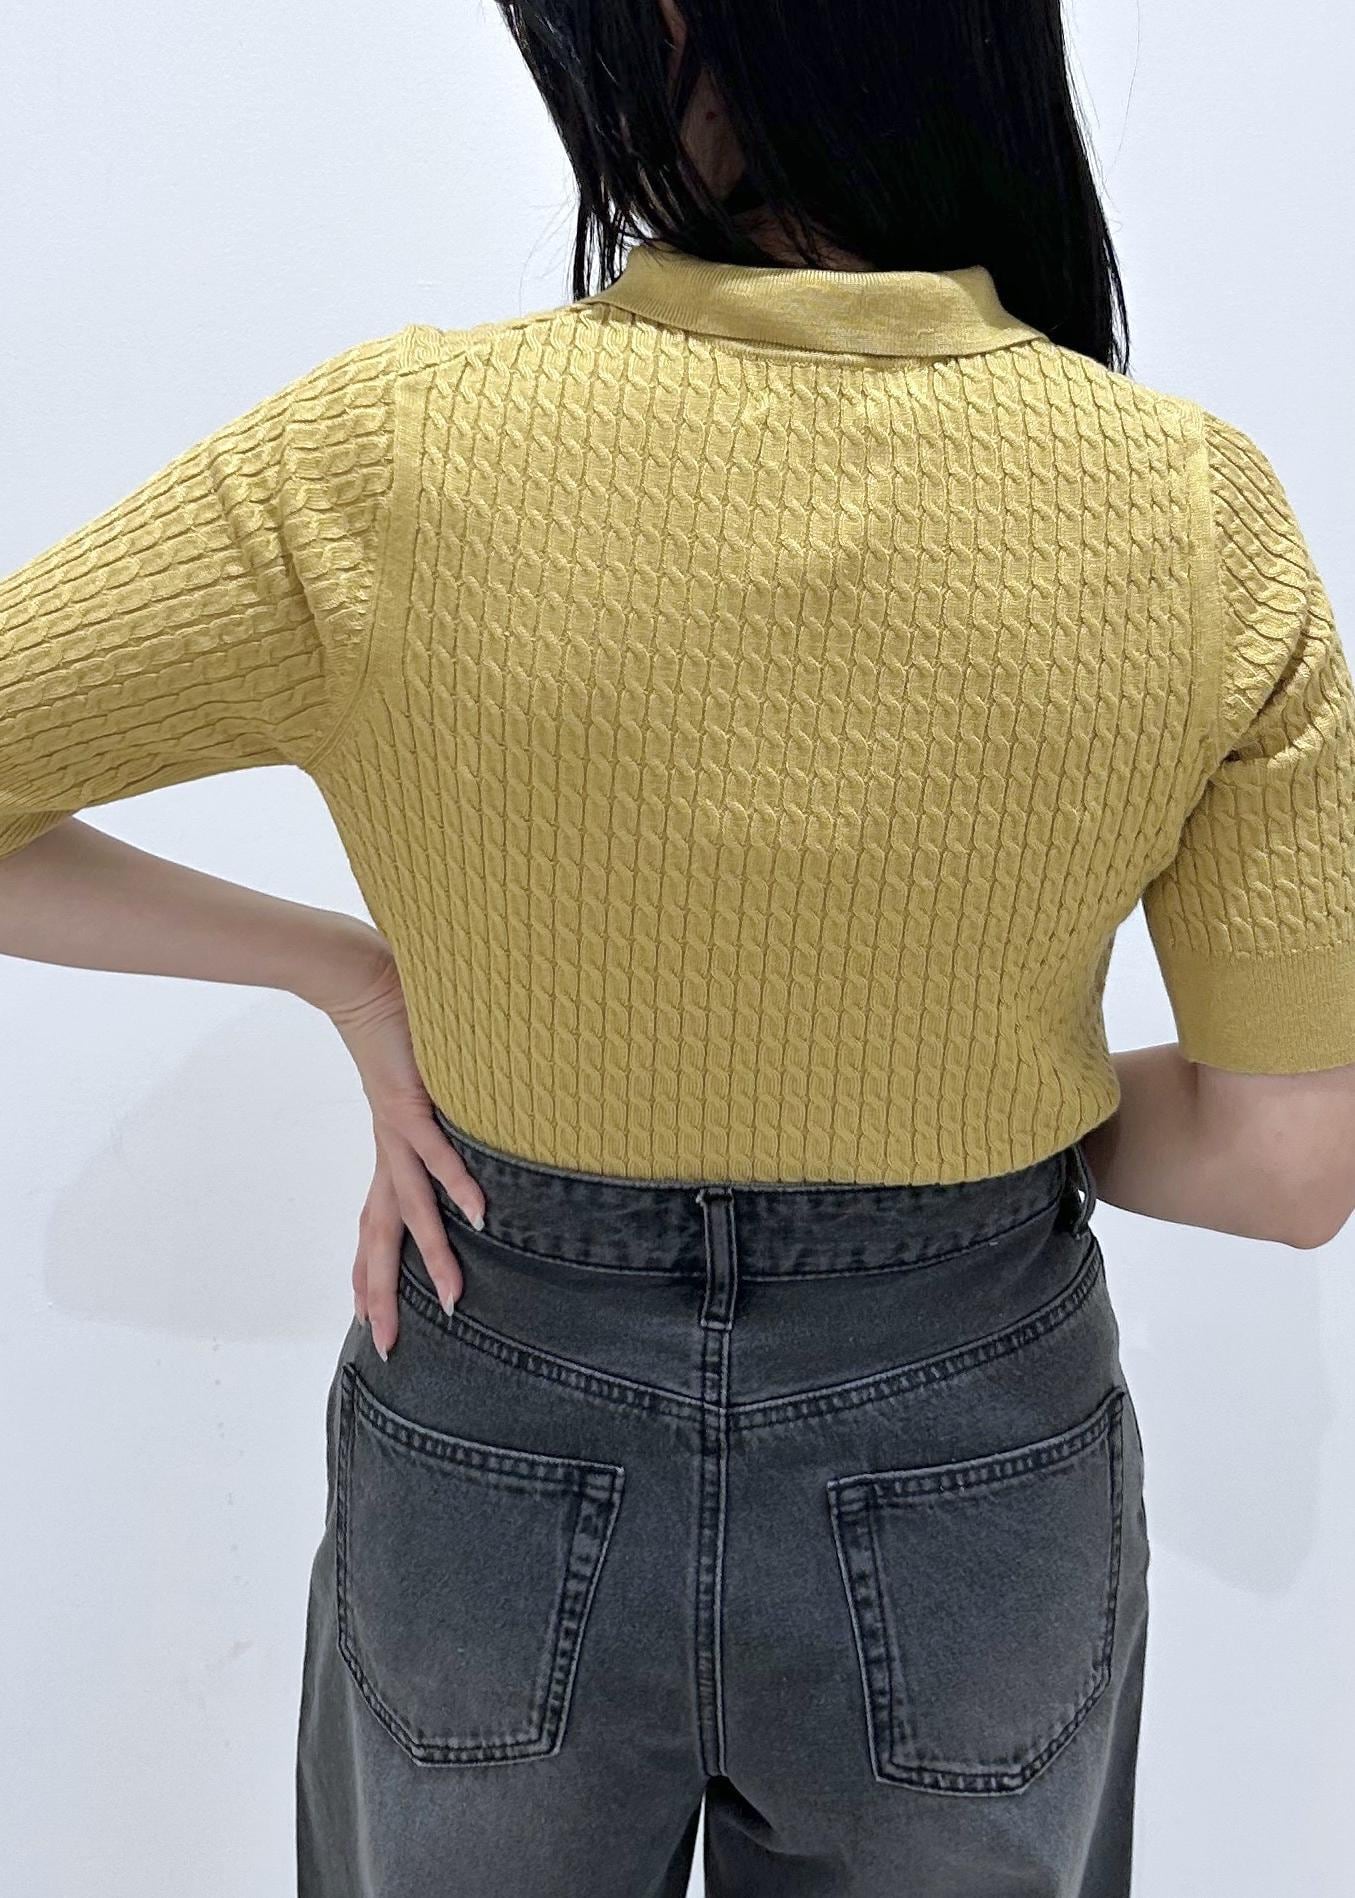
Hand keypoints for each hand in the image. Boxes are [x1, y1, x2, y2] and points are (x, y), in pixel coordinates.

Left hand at [319, 919, 485, 1358]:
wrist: (357, 973)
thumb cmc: (393, 1019)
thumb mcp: (419, 1076)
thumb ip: (439, 1100)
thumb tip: (463, 1113)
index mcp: (389, 1147)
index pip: (377, 1222)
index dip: (372, 1271)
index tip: (367, 1318)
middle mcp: (389, 1148)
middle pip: (384, 1234)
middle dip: (385, 1293)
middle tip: (389, 1347)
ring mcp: (398, 1128)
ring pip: (414, 1206)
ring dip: (434, 1255)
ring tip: (457, 1298)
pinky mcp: (411, 1100)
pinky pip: (438, 1150)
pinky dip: (459, 1182)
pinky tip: (479, 1214)